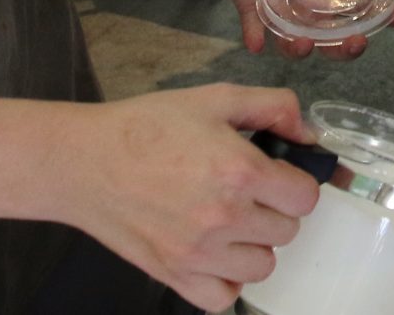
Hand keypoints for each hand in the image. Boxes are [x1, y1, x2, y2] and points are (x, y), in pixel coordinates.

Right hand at [52, 85, 321, 311]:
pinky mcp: (171, 274)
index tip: (277, 176)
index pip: (305, 197)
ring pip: (262, 267)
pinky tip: (216, 254)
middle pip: (287, 231)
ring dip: (254, 246)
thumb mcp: (217, 98)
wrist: (84, 161)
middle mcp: (223, 217)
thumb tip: (308, 134)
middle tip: (250, 194)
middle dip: (275, 210)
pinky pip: (221, 298)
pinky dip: (225, 281)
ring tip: (232, 222)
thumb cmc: (147, 126)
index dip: (295, 182)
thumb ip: (274, 107)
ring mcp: (197, 253)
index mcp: (240, 172)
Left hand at [207, 0, 393, 58]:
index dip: (390, 20)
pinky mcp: (253, 11)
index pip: (366, 17)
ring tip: (305, 43)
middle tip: (357, 42)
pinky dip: (255, 37)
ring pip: (292, 45)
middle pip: (332, 45)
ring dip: (299, 50)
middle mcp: (311, 16)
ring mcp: (282, 17)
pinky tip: (257, 45)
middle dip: (345, 51)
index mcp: (333, 2)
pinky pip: (254, 29)